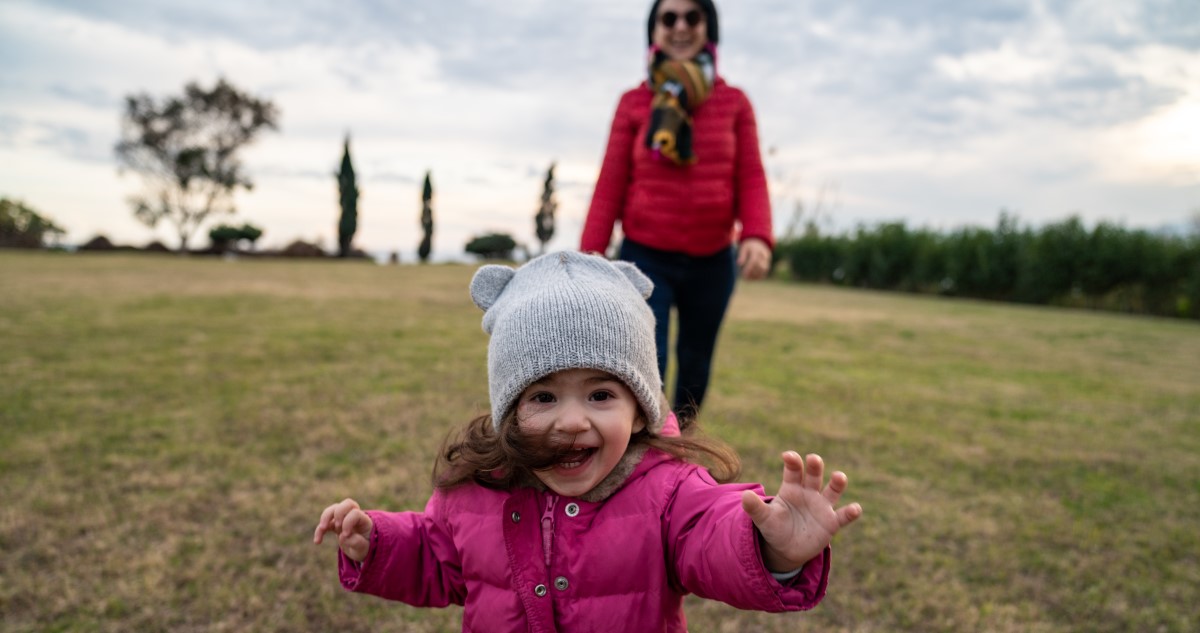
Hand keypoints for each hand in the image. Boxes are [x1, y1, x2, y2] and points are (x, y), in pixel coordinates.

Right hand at [313, 498, 373, 561]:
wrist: (361, 549)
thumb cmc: (365, 547)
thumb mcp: (364, 548)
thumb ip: (356, 542)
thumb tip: (342, 536)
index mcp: (364, 520)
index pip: (355, 513)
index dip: (348, 522)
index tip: (345, 535)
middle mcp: (354, 516)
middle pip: (347, 503)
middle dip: (338, 513)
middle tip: (336, 526)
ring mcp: (344, 518)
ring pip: (333, 509)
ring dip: (325, 518)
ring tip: (322, 529)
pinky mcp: (335, 524)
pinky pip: (325, 522)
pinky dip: (319, 530)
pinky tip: (317, 541)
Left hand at [737, 238, 771, 279]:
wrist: (758, 241)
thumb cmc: (749, 246)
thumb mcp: (744, 248)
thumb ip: (742, 255)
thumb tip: (739, 264)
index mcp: (756, 250)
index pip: (754, 261)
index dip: (749, 268)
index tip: (743, 274)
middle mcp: (763, 255)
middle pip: (760, 266)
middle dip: (752, 273)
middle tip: (744, 277)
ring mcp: (767, 259)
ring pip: (764, 269)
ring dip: (756, 275)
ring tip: (748, 278)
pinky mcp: (768, 263)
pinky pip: (765, 271)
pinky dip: (759, 276)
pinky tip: (752, 278)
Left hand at [740, 452, 861, 572]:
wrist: (785, 548)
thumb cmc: (774, 528)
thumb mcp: (763, 519)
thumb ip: (755, 508)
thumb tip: (743, 496)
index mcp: (791, 488)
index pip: (793, 470)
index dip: (792, 462)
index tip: (788, 455)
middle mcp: (809, 492)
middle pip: (814, 475)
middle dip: (815, 466)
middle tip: (813, 459)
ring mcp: (822, 506)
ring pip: (832, 490)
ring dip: (837, 483)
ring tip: (839, 477)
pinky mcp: (831, 522)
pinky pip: (843, 516)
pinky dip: (850, 512)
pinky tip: (855, 508)